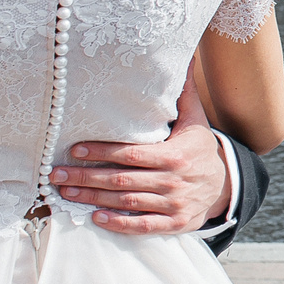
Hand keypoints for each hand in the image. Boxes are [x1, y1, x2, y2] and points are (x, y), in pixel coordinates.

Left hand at [52, 81, 231, 234]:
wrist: (226, 185)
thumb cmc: (201, 149)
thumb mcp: (196, 121)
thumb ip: (184, 93)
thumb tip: (186, 57)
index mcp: (176, 155)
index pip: (132, 154)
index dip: (102, 152)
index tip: (76, 150)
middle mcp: (173, 181)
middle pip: (122, 180)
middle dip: (86, 177)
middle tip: (56, 174)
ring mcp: (174, 204)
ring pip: (127, 202)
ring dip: (93, 198)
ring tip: (66, 192)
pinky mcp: (174, 223)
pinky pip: (143, 226)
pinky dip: (119, 223)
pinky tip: (97, 217)